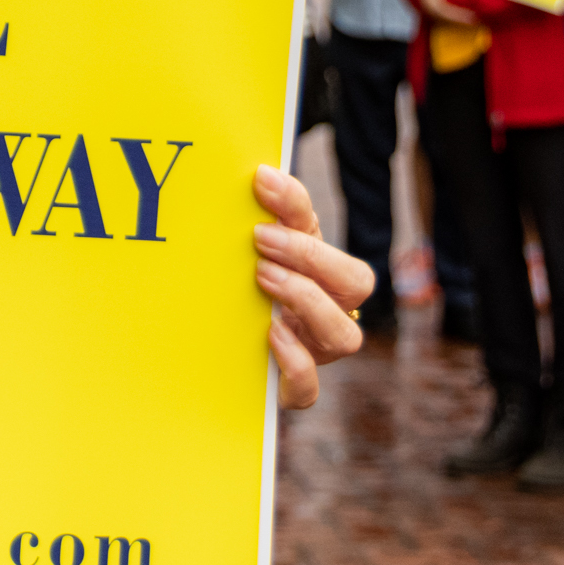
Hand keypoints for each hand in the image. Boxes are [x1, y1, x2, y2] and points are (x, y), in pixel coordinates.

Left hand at [254, 165, 369, 407]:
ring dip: (309, 302)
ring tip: (264, 279)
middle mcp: (328, 310)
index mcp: (319, 270)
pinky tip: (270, 334)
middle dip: (311, 255)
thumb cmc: (235, 290)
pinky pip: (309, 389)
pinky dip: (295, 363)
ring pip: (345, 336)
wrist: (206, 356)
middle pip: (356, 282)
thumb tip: (257, 175)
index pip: (324, 227)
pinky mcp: (292, 389)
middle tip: (261, 239)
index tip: (261, 183)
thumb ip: (258, 219)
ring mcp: (314, 351)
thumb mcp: (247, 253)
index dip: (298, 206)